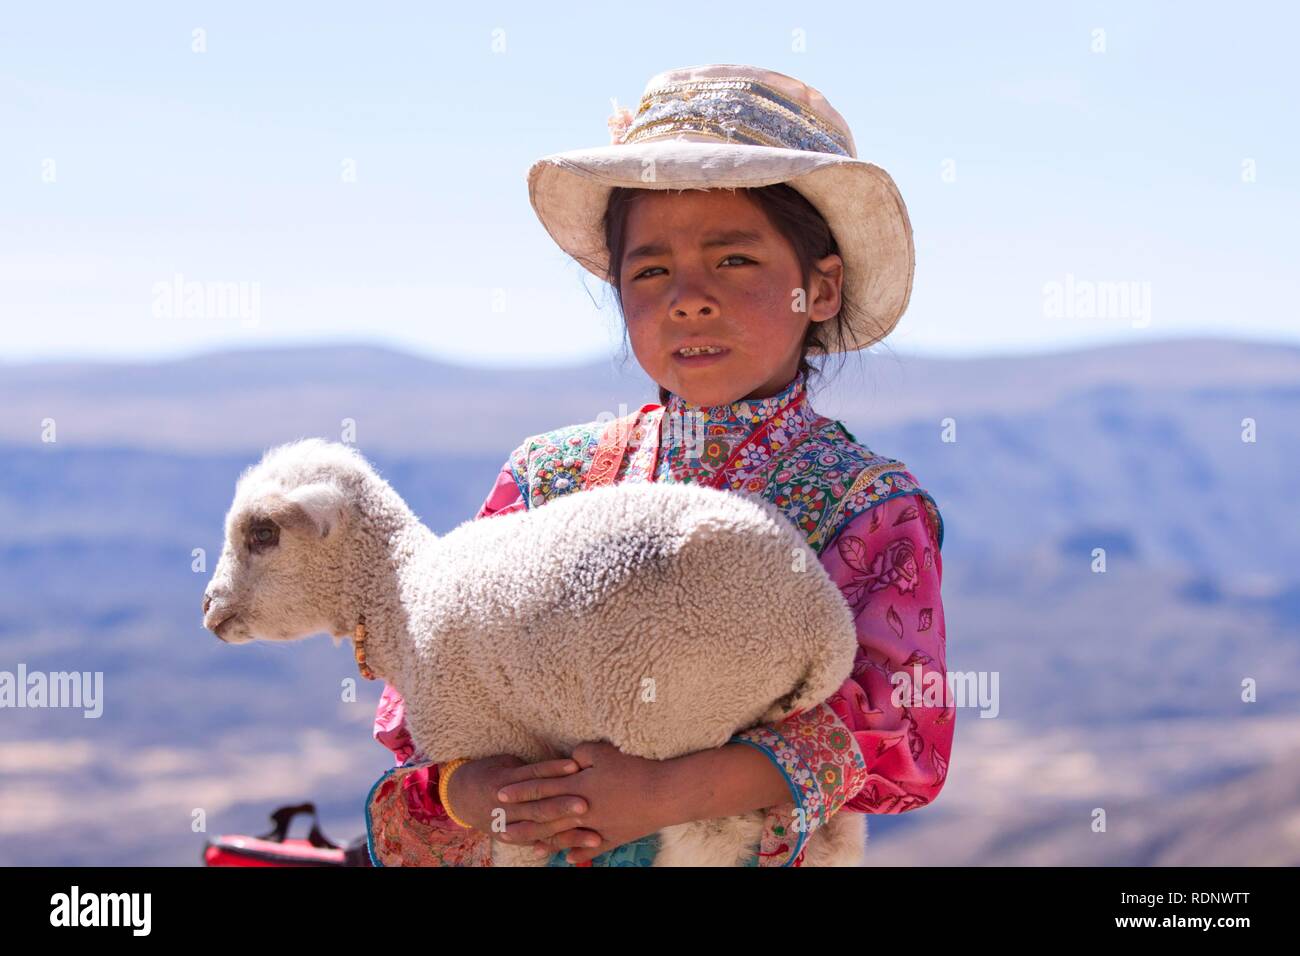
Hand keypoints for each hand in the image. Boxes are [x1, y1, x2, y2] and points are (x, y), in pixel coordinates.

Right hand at [445, 754, 601, 852]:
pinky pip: (536, 842)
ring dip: (568, 834)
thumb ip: (533, 769)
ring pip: (540, 829)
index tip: (575, 767)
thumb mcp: (506, 763)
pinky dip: (556, 847)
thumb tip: (569, 766)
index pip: (533, 774)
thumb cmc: (490, 771)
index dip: (554, 770)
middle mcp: (505, 804)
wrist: (457, 795)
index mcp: (504, 779)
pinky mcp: (510, 837)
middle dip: (562, 807)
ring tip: (594, 838)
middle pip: (537, 805)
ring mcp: (507, 823)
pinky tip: (576, 852)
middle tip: (585, 806)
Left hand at [495, 741, 672, 864]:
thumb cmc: (634, 768)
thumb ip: (581, 753)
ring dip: (543, 842)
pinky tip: (567, 859)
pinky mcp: (614, 836)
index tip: (499, 794)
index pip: (541, 787)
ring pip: (564, 836)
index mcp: (577, 785)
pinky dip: (578, 853)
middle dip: (521, 821)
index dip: (520, 790)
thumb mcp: (604, 752)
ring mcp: (596, 826)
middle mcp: (581, 810)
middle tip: (499, 827)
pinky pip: (591, 847)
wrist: (664, 794)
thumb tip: (569, 758)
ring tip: (527, 847)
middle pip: (545, 817)